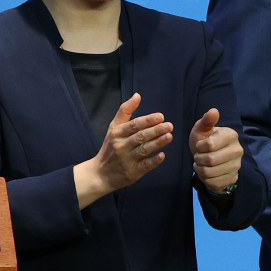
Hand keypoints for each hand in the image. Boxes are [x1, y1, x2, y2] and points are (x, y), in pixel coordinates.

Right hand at [73, 93, 171, 208]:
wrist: (100, 174)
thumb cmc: (110, 148)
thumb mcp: (113, 128)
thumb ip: (125, 111)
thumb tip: (137, 95)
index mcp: (117, 133)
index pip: (134, 125)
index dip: (147, 120)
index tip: (160, 116)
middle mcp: (121, 146)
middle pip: (140, 137)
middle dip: (155, 130)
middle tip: (169, 125)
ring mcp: (127, 160)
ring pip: (143, 150)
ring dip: (157, 143)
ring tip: (169, 136)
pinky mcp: (132, 173)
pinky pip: (144, 166)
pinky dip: (153, 161)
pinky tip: (162, 155)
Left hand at [189, 108, 242, 193]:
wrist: (212, 159)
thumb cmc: (205, 141)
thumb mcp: (202, 130)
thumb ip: (206, 121)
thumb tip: (213, 110)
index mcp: (232, 135)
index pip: (209, 145)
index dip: (199, 147)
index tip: (200, 146)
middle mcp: (238, 150)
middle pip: (210, 160)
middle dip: (198, 159)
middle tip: (198, 157)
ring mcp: (237, 166)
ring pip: (209, 172)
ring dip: (199, 169)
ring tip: (201, 164)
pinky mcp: (233, 178)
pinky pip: (212, 182)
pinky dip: (204, 178)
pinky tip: (207, 172)